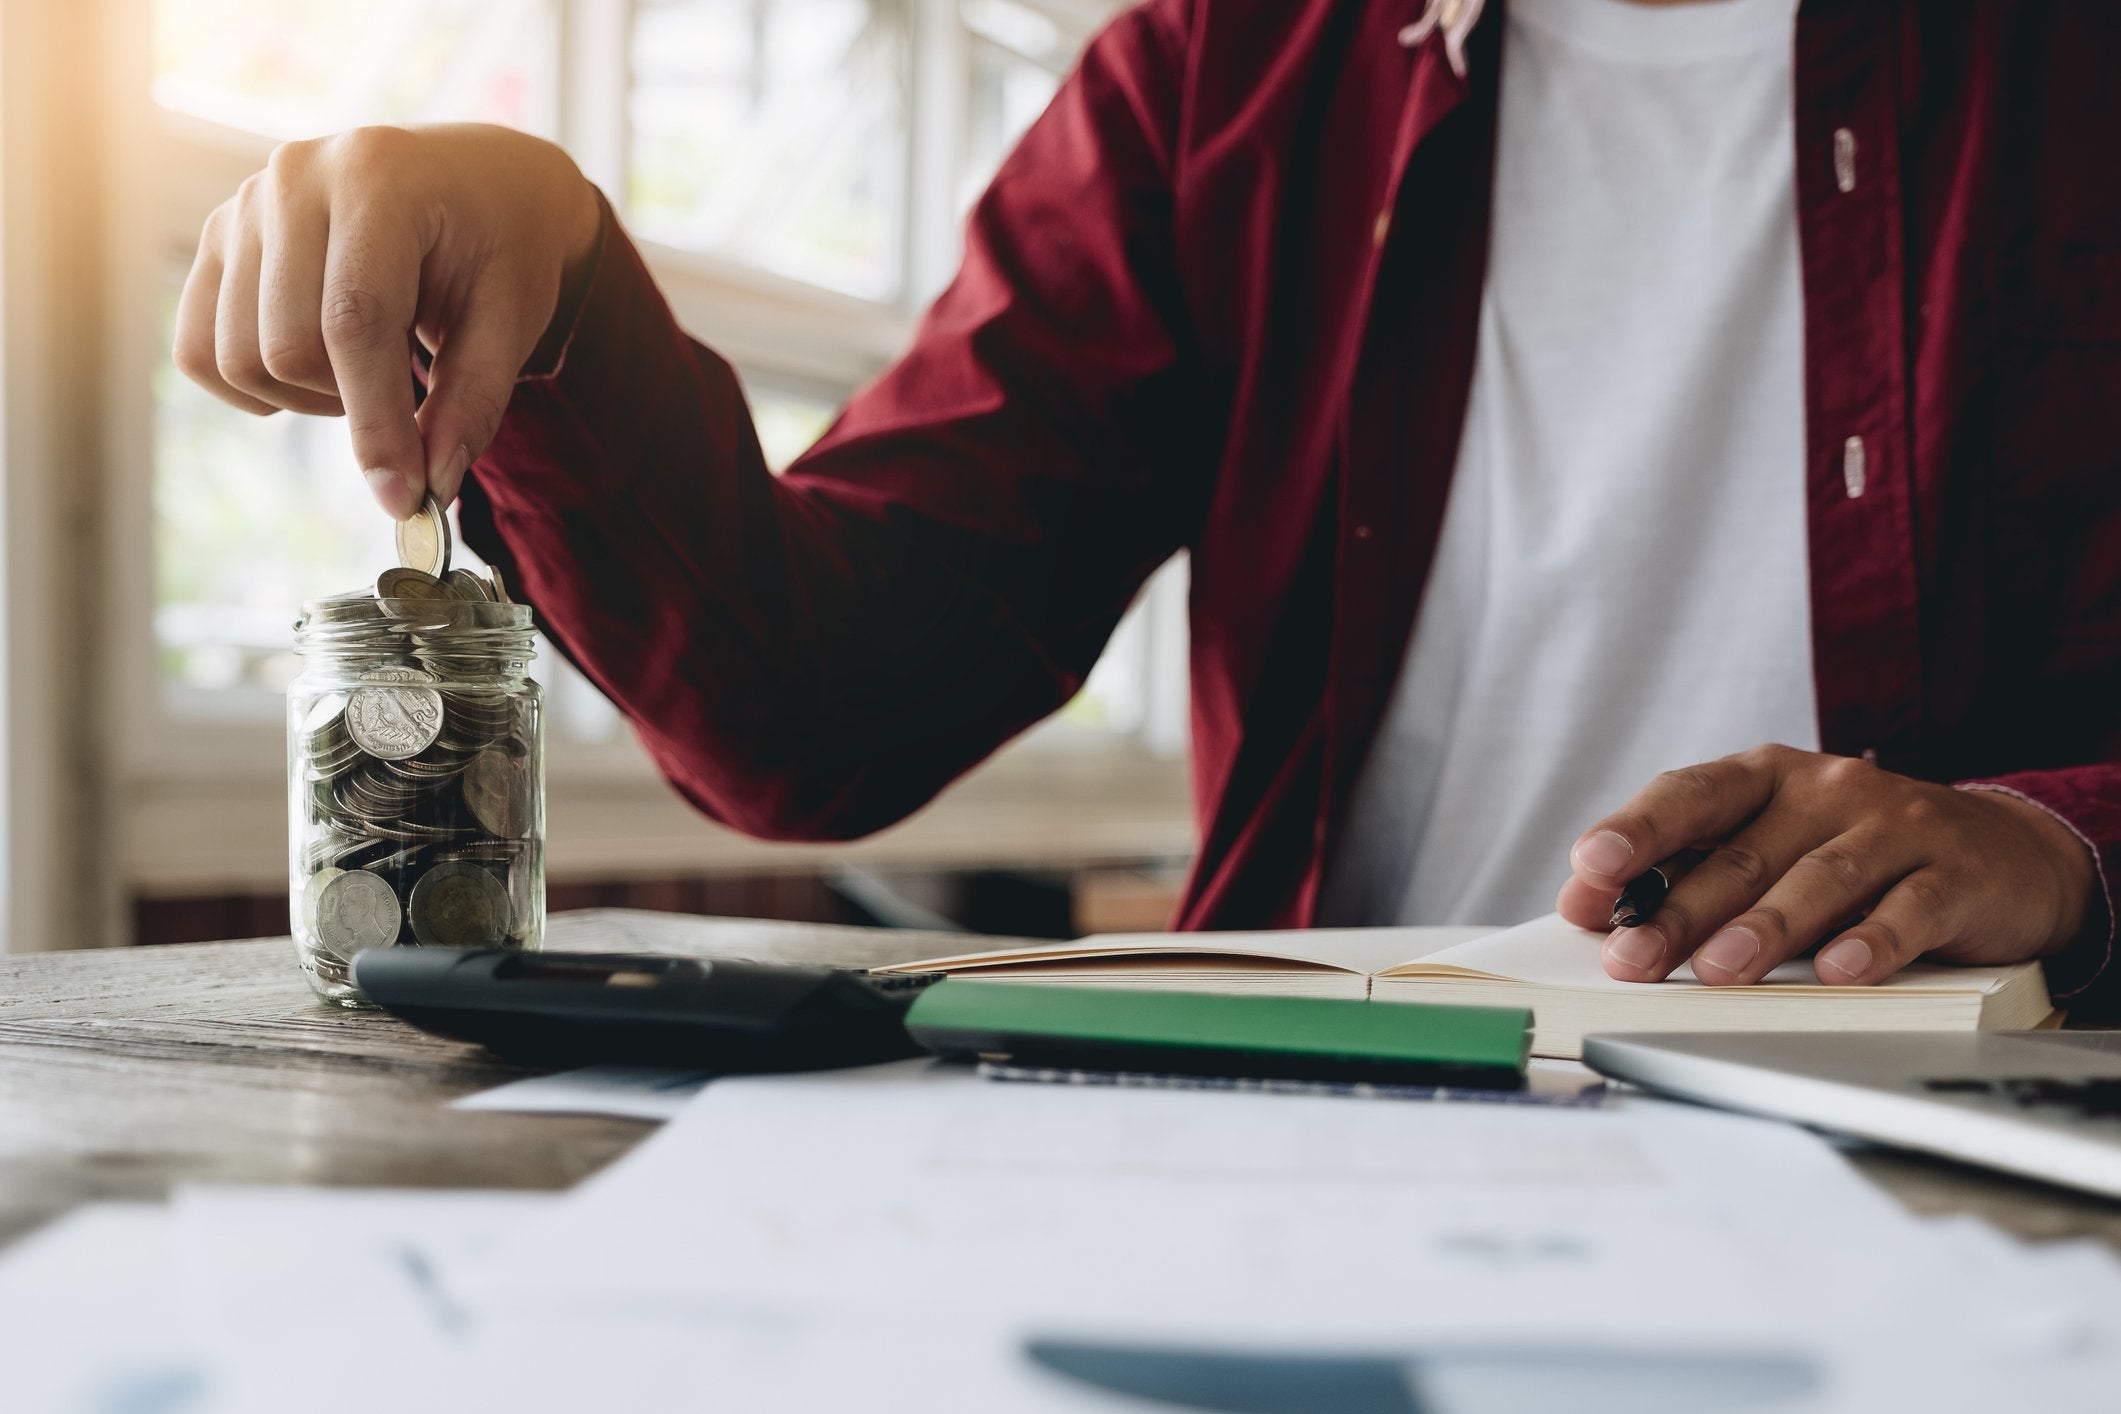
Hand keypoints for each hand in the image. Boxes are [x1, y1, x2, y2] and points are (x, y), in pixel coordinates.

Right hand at [173, 123, 602, 517]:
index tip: (405, 495)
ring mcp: (244, 204)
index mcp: (378, 180)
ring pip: (238, 357)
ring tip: (366, 364)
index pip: (354, 322)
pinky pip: (200, 348)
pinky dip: (253, 385)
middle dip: (349, 405)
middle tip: (404, 389)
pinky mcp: (217, 237)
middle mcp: (294, 178)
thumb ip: (471, 405)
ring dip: (305, 396)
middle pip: (285, 347)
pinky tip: (314, 366)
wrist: (474, 182)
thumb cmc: (500, 248)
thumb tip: (430, 487)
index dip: (377, 422)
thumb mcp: (511, 321)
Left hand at [1556, 744, 2096, 985]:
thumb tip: (1586, 906)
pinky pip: (1908, 909)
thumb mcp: (1768, 846)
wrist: (2002, 854)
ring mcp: (1894, 826)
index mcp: (1766, 778)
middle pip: (1742, 854)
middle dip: (1680, 911)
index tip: (1593, 866)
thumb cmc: (1855, 852)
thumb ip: (1682, 870)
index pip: (1690, 795)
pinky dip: (1871, 941)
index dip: (1637, 829)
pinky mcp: (1954, 872)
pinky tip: (1838, 971)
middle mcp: (1827, 789)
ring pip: (1819, 879)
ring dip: (1764, 928)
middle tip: (1632, 957)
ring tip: (1717, 971)